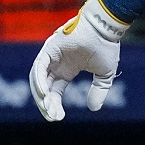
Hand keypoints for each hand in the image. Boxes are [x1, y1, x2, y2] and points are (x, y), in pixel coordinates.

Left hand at [30, 0, 129, 121]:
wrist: (106, 27)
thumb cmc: (107, 46)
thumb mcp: (104, 74)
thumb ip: (99, 90)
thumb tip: (94, 108)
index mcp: (67, 70)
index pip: (55, 91)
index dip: (56, 104)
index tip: (59, 118)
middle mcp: (56, 64)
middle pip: (44, 88)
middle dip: (47, 104)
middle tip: (52, 117)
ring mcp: (51, 56)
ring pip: (38, 79)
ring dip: (41, 95)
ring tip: (48, 108)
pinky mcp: (49, 49)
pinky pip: (39, 67)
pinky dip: (39, 81)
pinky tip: (45, 94)